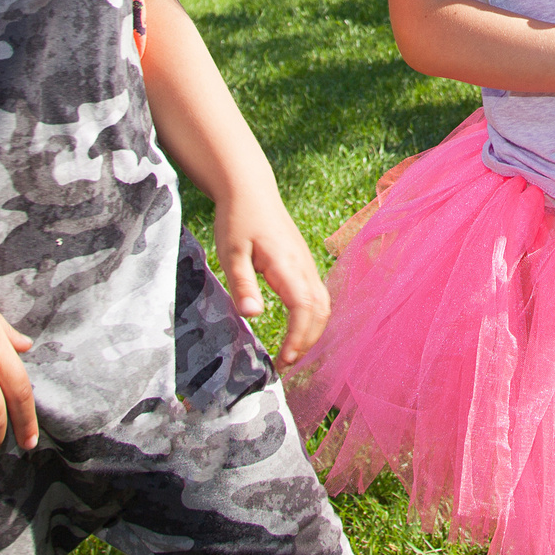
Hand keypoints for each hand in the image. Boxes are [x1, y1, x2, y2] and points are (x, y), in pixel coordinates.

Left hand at [214, 189, 332, 370]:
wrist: (249, 190)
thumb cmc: (237, 220)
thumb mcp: (231, 253)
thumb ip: (243, 285)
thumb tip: (253, 316)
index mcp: (287, 265)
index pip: (303, 309)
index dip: (297, 338)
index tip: (282, 359)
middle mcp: (303, 265)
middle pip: (320, 311)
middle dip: (307, 341)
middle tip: (285, 364)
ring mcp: (306, 263)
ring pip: (323, 303)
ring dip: (312, 332)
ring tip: (292, 353)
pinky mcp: (302, 263)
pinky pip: (317, 295)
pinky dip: (312, 318)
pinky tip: (296, 329)